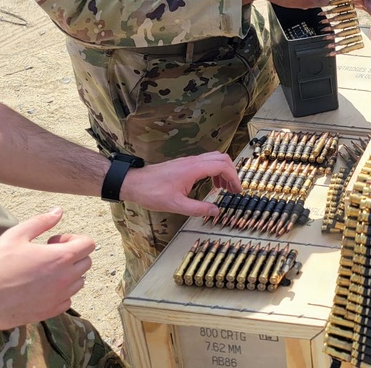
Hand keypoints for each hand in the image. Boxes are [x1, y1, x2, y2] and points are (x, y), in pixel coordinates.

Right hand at [0, 208, 93, 330]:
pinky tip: (41, 288)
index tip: (54, 242)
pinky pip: (67, 300)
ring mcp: (58, 297)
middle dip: (72, 255)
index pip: (89, 244)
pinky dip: (60, 293)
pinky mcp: (49, 312)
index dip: (74, 239)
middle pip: (86, 262)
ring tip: (44, 271)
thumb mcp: (15, 236)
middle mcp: (65, 278)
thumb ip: (41, 222)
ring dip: (68, 274)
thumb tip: (58, 212)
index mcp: (61, 257)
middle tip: (47, 255)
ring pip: (79, 282)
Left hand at [119, 152, 241, 216]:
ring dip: (223, 171)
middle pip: (222, 158)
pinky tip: (210, 184)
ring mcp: (189, 161)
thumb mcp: (176, 205)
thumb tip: (216, 212)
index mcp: (194, 169)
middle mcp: (193, 161)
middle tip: (234, 189)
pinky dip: (214, 171)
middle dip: (232, 172)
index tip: (237, 191)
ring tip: (224, 188)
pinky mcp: (184, 164)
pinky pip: (206, 162)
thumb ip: (198, 209)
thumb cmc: (152, 192)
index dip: (234, 178)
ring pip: (214, 158)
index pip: (222, 166)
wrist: (133, 183)